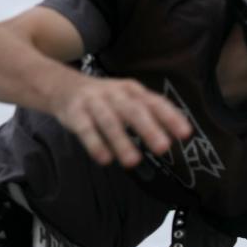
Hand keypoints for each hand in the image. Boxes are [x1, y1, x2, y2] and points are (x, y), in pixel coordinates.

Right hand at [52, 76, 191, 167]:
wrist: (61, 85)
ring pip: (109, 121)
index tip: (185, 134)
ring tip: (133, 161)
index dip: (171, 117)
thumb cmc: (104, 98)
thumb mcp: (128, 99)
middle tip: (163, 148)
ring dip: (121, 141)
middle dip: (149, 129)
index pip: (155, 102)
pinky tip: (105, 159)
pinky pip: (85, 129)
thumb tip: (178, 137)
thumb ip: (151, 114)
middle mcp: (115, 94)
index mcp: (133, 91)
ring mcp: (94, 102)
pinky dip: (95, 144)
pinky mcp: (75, 113)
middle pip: (134, 111)